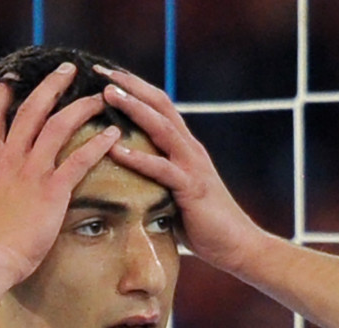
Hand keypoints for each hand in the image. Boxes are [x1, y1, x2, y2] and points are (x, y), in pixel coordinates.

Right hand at [0, 65, 121, 285]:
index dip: (2, 97)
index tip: (12, 80)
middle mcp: (7, 160)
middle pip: (30, 110)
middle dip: (50, 86)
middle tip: (67, 70)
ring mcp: (30, 173)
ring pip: (58, 126)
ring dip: (80, 107)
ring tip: (99, 96)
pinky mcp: (52, 191)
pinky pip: (80, 160)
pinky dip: (98, 144)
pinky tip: (113, 134)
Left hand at [94, 65, 271, 274]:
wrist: (237, 245)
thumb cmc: (203, 224)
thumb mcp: (175, 194)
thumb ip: (155, 180)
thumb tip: (122, 180)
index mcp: (185, 148)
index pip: (160, 106)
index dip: (136, 87)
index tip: (108, 74)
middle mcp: (190, 150)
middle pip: (161, 105)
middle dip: (131, 86)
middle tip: (102, 72)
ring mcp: (193, 167)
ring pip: (162, 128)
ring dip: (134, 109)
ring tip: (109, 95)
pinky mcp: (192, 189)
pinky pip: (162, 169)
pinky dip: (139, 158)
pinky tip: (117, 149)